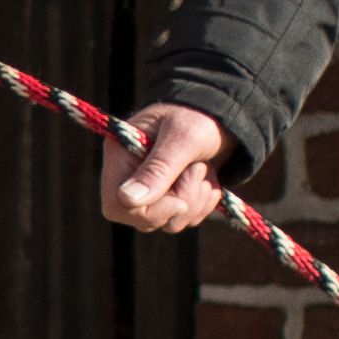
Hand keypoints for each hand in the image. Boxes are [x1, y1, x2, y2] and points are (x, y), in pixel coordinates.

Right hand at [101, 103, 234, 235]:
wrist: (223, 117)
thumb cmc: (199, 117)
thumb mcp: (182, 138)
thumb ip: (158, 169)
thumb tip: (127, 200)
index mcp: (121, 155)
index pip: (115, 205)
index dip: (147, 212)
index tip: (180, 202)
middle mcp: (130, 176)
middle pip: (144, 219)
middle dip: (181, 201)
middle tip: (199, 169)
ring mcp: (151, 190)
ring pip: (169, 222)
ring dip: (196, 199)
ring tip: (205, 168)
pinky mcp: (171, 198)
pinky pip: (186, 219)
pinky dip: (204, 202)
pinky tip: (209, 176)